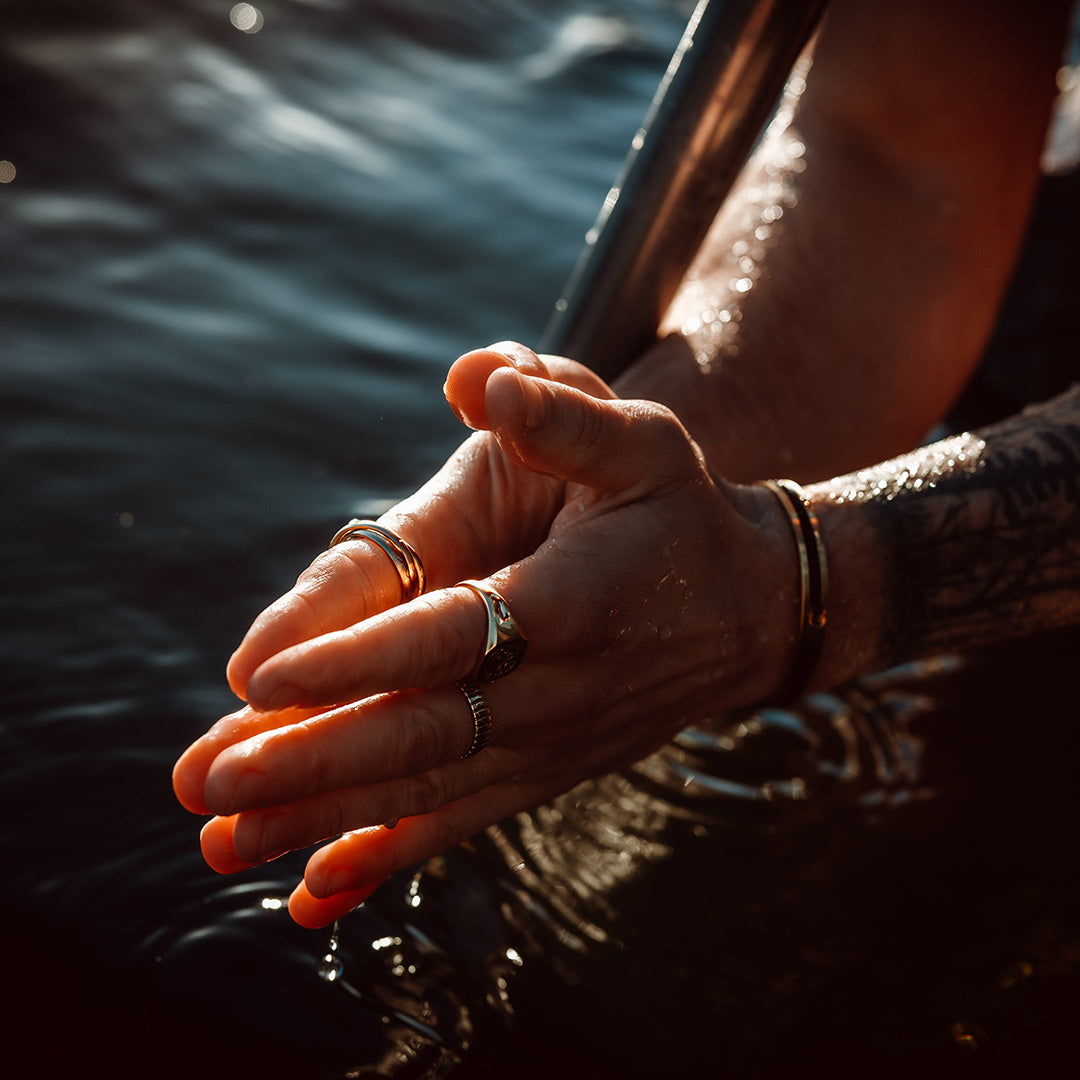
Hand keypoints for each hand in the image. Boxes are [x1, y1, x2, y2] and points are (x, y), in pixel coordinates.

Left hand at [174, 350, 795, 927]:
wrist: (749, 611)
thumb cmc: (678, 513)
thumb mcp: (639, 442)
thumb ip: (559, 414)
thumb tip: (476, 377)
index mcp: (567, 598)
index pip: (448, 632)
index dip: (357, 656)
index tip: (258, 678)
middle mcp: (554, 687)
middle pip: (421, 732)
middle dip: (309, 760)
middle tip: (204, 785)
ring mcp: (549, 741)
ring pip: (426, 789)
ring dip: (322, 817)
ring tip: (224, 847)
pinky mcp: (545, 769)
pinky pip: (460, 820)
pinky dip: (387, 856)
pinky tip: (316, 891)